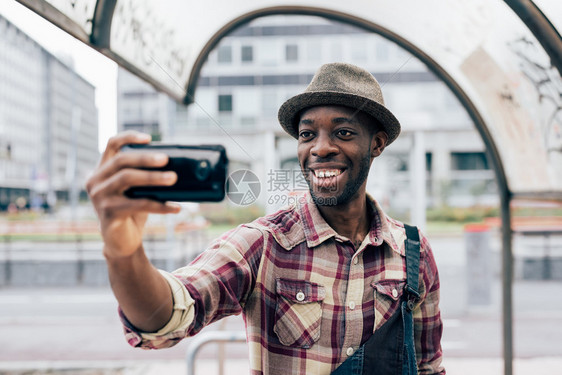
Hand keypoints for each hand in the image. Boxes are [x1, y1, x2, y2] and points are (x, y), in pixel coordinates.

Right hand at [86, 131, 180, 258]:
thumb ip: (145, 176)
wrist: (122, 242)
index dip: (129, 137)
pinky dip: (159, 206)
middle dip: (145, 158)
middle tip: (166, 159)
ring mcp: (99, 197)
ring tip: (173, 178)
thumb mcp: (136, 190)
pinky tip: (175, 207)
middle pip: (121, 161)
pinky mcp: (108, 213)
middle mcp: (95, 180)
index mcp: (102, 170)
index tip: (149, 138)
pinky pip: (137, 204)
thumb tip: (176, 166)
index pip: (111, 144)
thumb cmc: (132, 211)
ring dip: (152, 178)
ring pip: (127, 179)